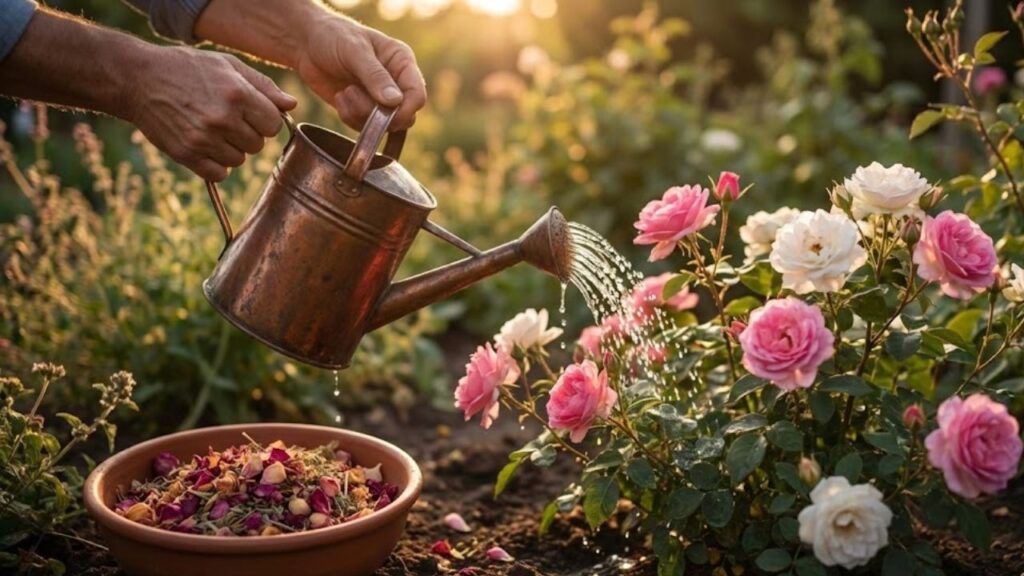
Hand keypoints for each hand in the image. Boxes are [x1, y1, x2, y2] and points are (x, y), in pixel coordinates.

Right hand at [127, 47, 296, 180]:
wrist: (138, 79)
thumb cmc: (187, 68)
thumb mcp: (228, 66)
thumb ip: (263, 86)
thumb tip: (292, 106)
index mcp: (238, 94)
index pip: (273, 125)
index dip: (263, 120)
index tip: (250, 113)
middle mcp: (223, 118)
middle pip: (257, 145)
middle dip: (247, 134)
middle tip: (226, 119)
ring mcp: (203, 139)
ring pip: (238, 160)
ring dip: (231, 149)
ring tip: (212, 129)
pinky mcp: (186, 154)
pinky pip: (219, 174)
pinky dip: (215, 165)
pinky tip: (204, 145)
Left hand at [294, 14, 425, 130]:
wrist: (307, 44)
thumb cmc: (333, 36)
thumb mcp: (354, 51)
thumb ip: (375, 76)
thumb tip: (395, 102)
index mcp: (402, 62)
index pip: (417, 95)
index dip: (405, 109)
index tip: (385, 112)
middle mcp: (396, 82)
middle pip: (404, 116)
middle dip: (377, 114)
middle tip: (352, 93)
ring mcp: (379, 98)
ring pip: (383, 125)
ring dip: (359, 114)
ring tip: (344, 92)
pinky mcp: (363, 110)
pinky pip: (364, 127)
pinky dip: (349, 117)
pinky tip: (340, 97)